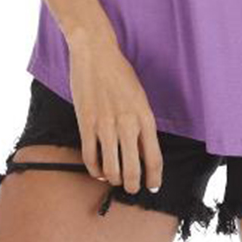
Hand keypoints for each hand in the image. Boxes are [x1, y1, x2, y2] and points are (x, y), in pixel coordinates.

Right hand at [67, 30, 163, 195]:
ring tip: (115, 180)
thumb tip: (142, 150)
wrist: (96, 53)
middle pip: (133, 169)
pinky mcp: (86, 124)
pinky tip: (98, 170)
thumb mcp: (139, 96)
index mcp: (144, 116)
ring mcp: (105, 125)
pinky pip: (90, 157)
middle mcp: (127, 123)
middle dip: (133, 185)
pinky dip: (95, 170)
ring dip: (114, 180)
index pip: (154, 158)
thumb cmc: (119, 73)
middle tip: (132, 188)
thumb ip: (142, 123)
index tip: (153, 186)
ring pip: (111, 168)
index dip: (154, 178)